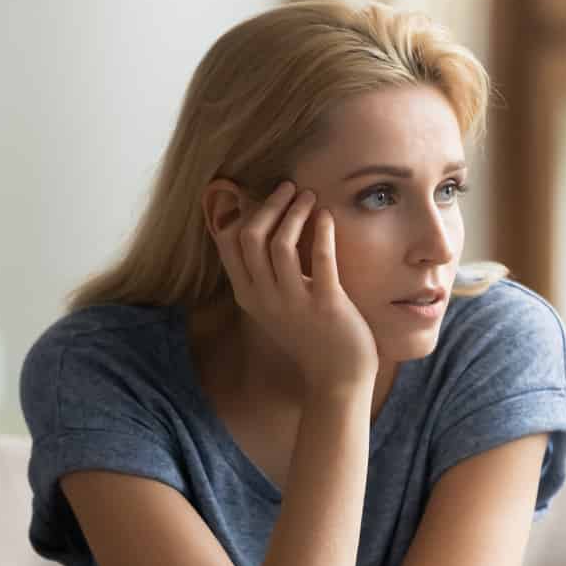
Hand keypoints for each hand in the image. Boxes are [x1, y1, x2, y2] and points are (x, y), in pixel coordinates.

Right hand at [215, 180, 379, 394]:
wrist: (337, 377)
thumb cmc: (310, 336)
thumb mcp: (274, 307)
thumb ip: (264, 276)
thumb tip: (262, 230)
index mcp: (249, 295)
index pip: (228, 244)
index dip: (242, 212)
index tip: (262, 197)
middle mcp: (265, 298)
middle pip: (250, 237)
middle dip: (269, 205)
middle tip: (289, 188)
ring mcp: (293, 302)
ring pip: (280, 243)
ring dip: (294, 212)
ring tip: (309, 196)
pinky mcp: (325, 305)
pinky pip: (321, 259)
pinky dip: (322, 230)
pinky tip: (326, 215)